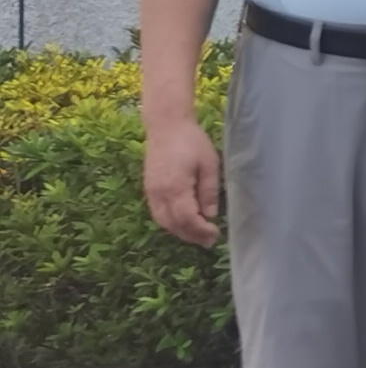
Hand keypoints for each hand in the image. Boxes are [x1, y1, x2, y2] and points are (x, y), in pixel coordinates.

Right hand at [142, 117, 220, 246]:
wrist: (166, 126)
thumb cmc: (192, 142)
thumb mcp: (209, 164)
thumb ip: (209, 191)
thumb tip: (210, 215)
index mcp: (175, 188)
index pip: (187, 219)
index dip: (200, 230)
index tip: (215, 234)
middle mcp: (159, 193)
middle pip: (173, 224)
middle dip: (191, 235)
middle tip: (208, 241)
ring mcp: (151, 192)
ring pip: (162, 221)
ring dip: (179, 231)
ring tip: (197, 234)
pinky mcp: (148, 188)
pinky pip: (157, 212)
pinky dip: (170, 222)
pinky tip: (182, 222)